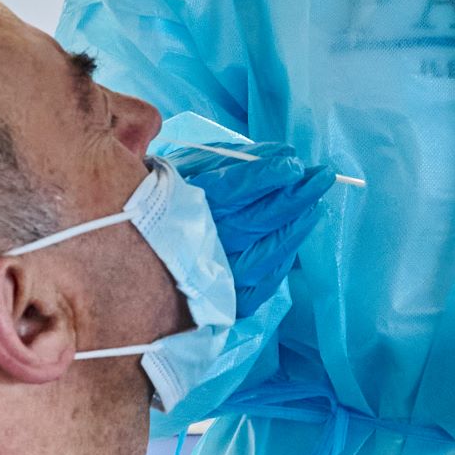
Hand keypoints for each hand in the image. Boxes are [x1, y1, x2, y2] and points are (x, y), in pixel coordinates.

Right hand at [162, 142, 334, 316]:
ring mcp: (219, 273)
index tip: (295, 164)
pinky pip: (268, 276)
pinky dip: (285, 253)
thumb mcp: (190, 167)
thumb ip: (236, 160)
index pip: (242, 186)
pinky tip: (295, 236)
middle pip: (265, 216)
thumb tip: (283, 155)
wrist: (131, 251)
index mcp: (189, 204)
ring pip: (273, 247)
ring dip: (299, 223)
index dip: (273, 174)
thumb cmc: (164, 200)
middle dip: (300, 194)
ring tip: (315, 203)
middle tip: (322, 175)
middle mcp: (206, 240)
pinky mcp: (228, 298)